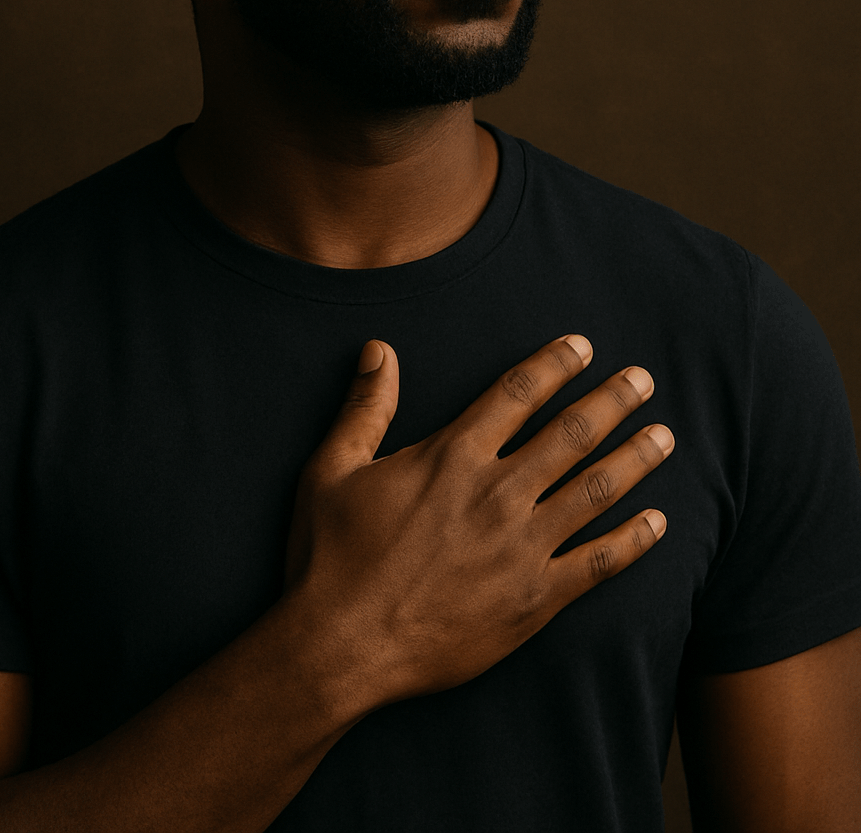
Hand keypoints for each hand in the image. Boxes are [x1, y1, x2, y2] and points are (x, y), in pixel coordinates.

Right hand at [284, 335, 671, 708]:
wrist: (339, 647)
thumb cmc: (329, 557)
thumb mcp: (332, 470)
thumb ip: (364, 408)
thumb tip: (378, 350)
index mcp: (452, 456)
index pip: (518, 393)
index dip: (554, 364)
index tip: (583, 346)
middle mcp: (496, 493)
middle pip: (571, 433)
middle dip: (612, 401)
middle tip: (644, 380)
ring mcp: (521, 547)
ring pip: (595, 491)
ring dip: (635, 459)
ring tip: (664, 437)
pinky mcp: (533, 600)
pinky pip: (598, 563)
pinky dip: (633, 541)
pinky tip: (657, 523)